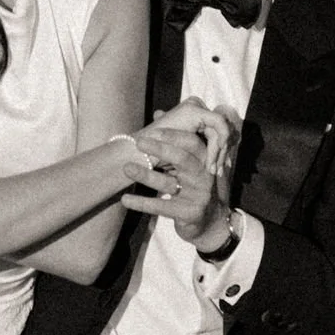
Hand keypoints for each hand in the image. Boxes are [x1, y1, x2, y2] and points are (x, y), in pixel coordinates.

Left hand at [124, 100, 237, 243]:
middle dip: (160, 149)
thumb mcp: (187, 163)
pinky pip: (162, 207)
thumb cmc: (192, 187)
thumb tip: (158, 112)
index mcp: (203, 161)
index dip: (172, 135)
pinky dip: (142, 203)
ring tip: (126, 168)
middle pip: (182, 159)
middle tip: (139, 142)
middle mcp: (204, 176)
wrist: (209, 223)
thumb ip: (174, 140)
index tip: (152, 128)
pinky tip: (125, 199)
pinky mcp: (189, 214)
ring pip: (169, 183)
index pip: (191, 143)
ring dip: (146, 175)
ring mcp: (198, 196)